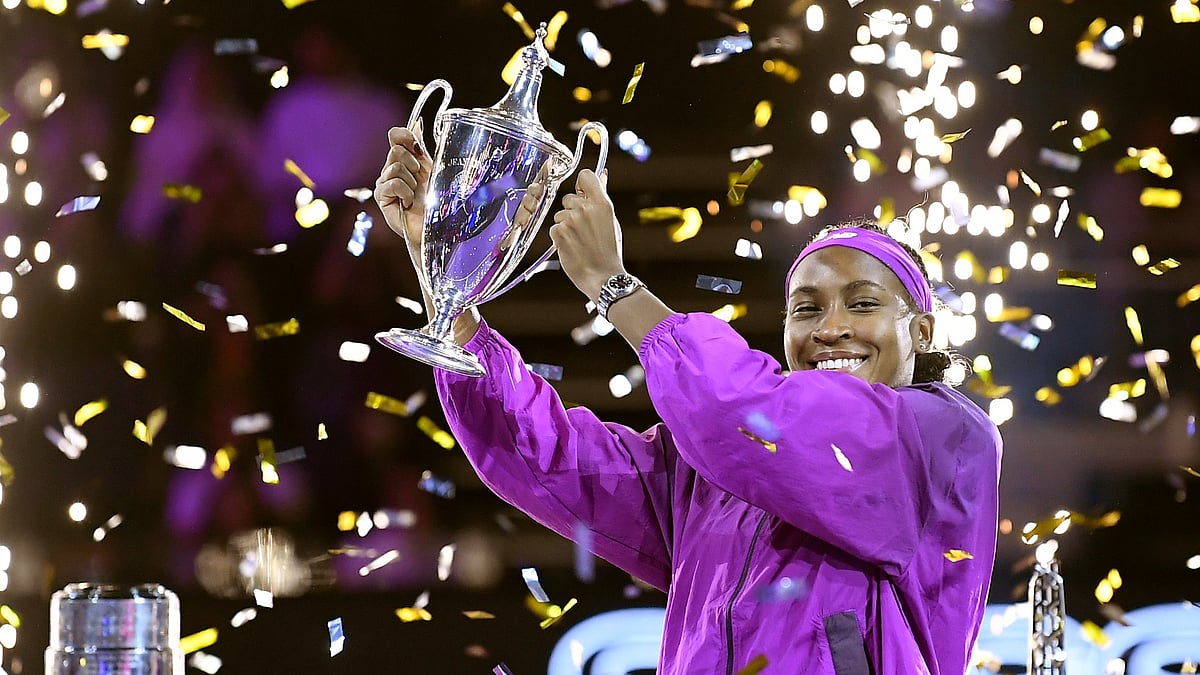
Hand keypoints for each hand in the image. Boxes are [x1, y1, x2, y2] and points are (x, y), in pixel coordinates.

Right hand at [374, 120, 431, 255]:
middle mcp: (391, 168)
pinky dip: (405, 192)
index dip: (405, 136)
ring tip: (415, 195)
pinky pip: (393, 183)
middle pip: (395, 150)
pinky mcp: (381, 197)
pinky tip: (408, 203)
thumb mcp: (431, 169)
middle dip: (413, 164)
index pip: (395, 135)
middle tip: (419, 179)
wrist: (434, 227)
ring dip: (411, 182)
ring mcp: (384, 182)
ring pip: (395, 167)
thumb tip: (417, 122)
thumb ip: (420, 147)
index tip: (417, 147)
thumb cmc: (435, 201)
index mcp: (405, 159)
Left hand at [549, 169, 624, 302]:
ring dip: (566, 226)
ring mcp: (571, 220)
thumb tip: (602, 175)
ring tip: (579, 241)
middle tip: (584, 230)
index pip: (585, 175)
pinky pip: (554, 228)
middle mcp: (586, 208)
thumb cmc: (609, 250)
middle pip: (568, 198)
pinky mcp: (559, 232)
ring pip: (560, 215)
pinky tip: (572, 247)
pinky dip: (559, 237)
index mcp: (602, 203)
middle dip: (572, 211)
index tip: (583, 195)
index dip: (582, 185)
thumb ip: (602, 198)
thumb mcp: (610, 221)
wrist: (603, 276)